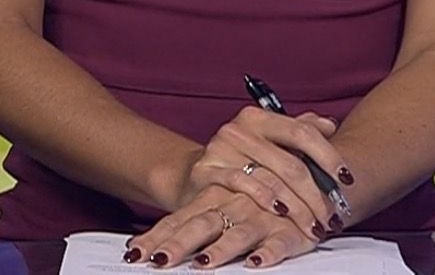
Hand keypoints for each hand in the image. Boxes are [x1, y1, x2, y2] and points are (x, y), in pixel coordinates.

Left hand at [126, 190, 313, 269]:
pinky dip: (268, 252)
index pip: (177, 221)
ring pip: (238, 234)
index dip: (156, 237)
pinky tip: (256, 263)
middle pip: (201, 227)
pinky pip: (279, 243)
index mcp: (211, 199)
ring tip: (204, 263)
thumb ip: (187, 221)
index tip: (134, 253)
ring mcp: (260, 218)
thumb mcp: (217, 201)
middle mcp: (232, 207)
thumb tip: (145, 245)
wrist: (300, 171)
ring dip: (222, 249)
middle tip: (160, 261)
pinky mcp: (289, 231)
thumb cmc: (250, 195)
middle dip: (180, 245)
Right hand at [165, 109, 354, 243]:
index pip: (301, 131)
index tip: (347, 179)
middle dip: (317, 195)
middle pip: (291, 163)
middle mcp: (237, 129)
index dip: (328, 156)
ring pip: (272, 179)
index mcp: (257, 117)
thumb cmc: (241, 161)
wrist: (197, 176)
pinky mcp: (207, 172)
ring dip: (299, 208)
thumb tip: (329, 123)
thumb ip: (299, 130)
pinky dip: (267, 201)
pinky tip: (282, 213)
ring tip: (314, 225)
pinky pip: (243, 186)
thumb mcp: (269, 143)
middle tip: (332, 216)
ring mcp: (220, 149)